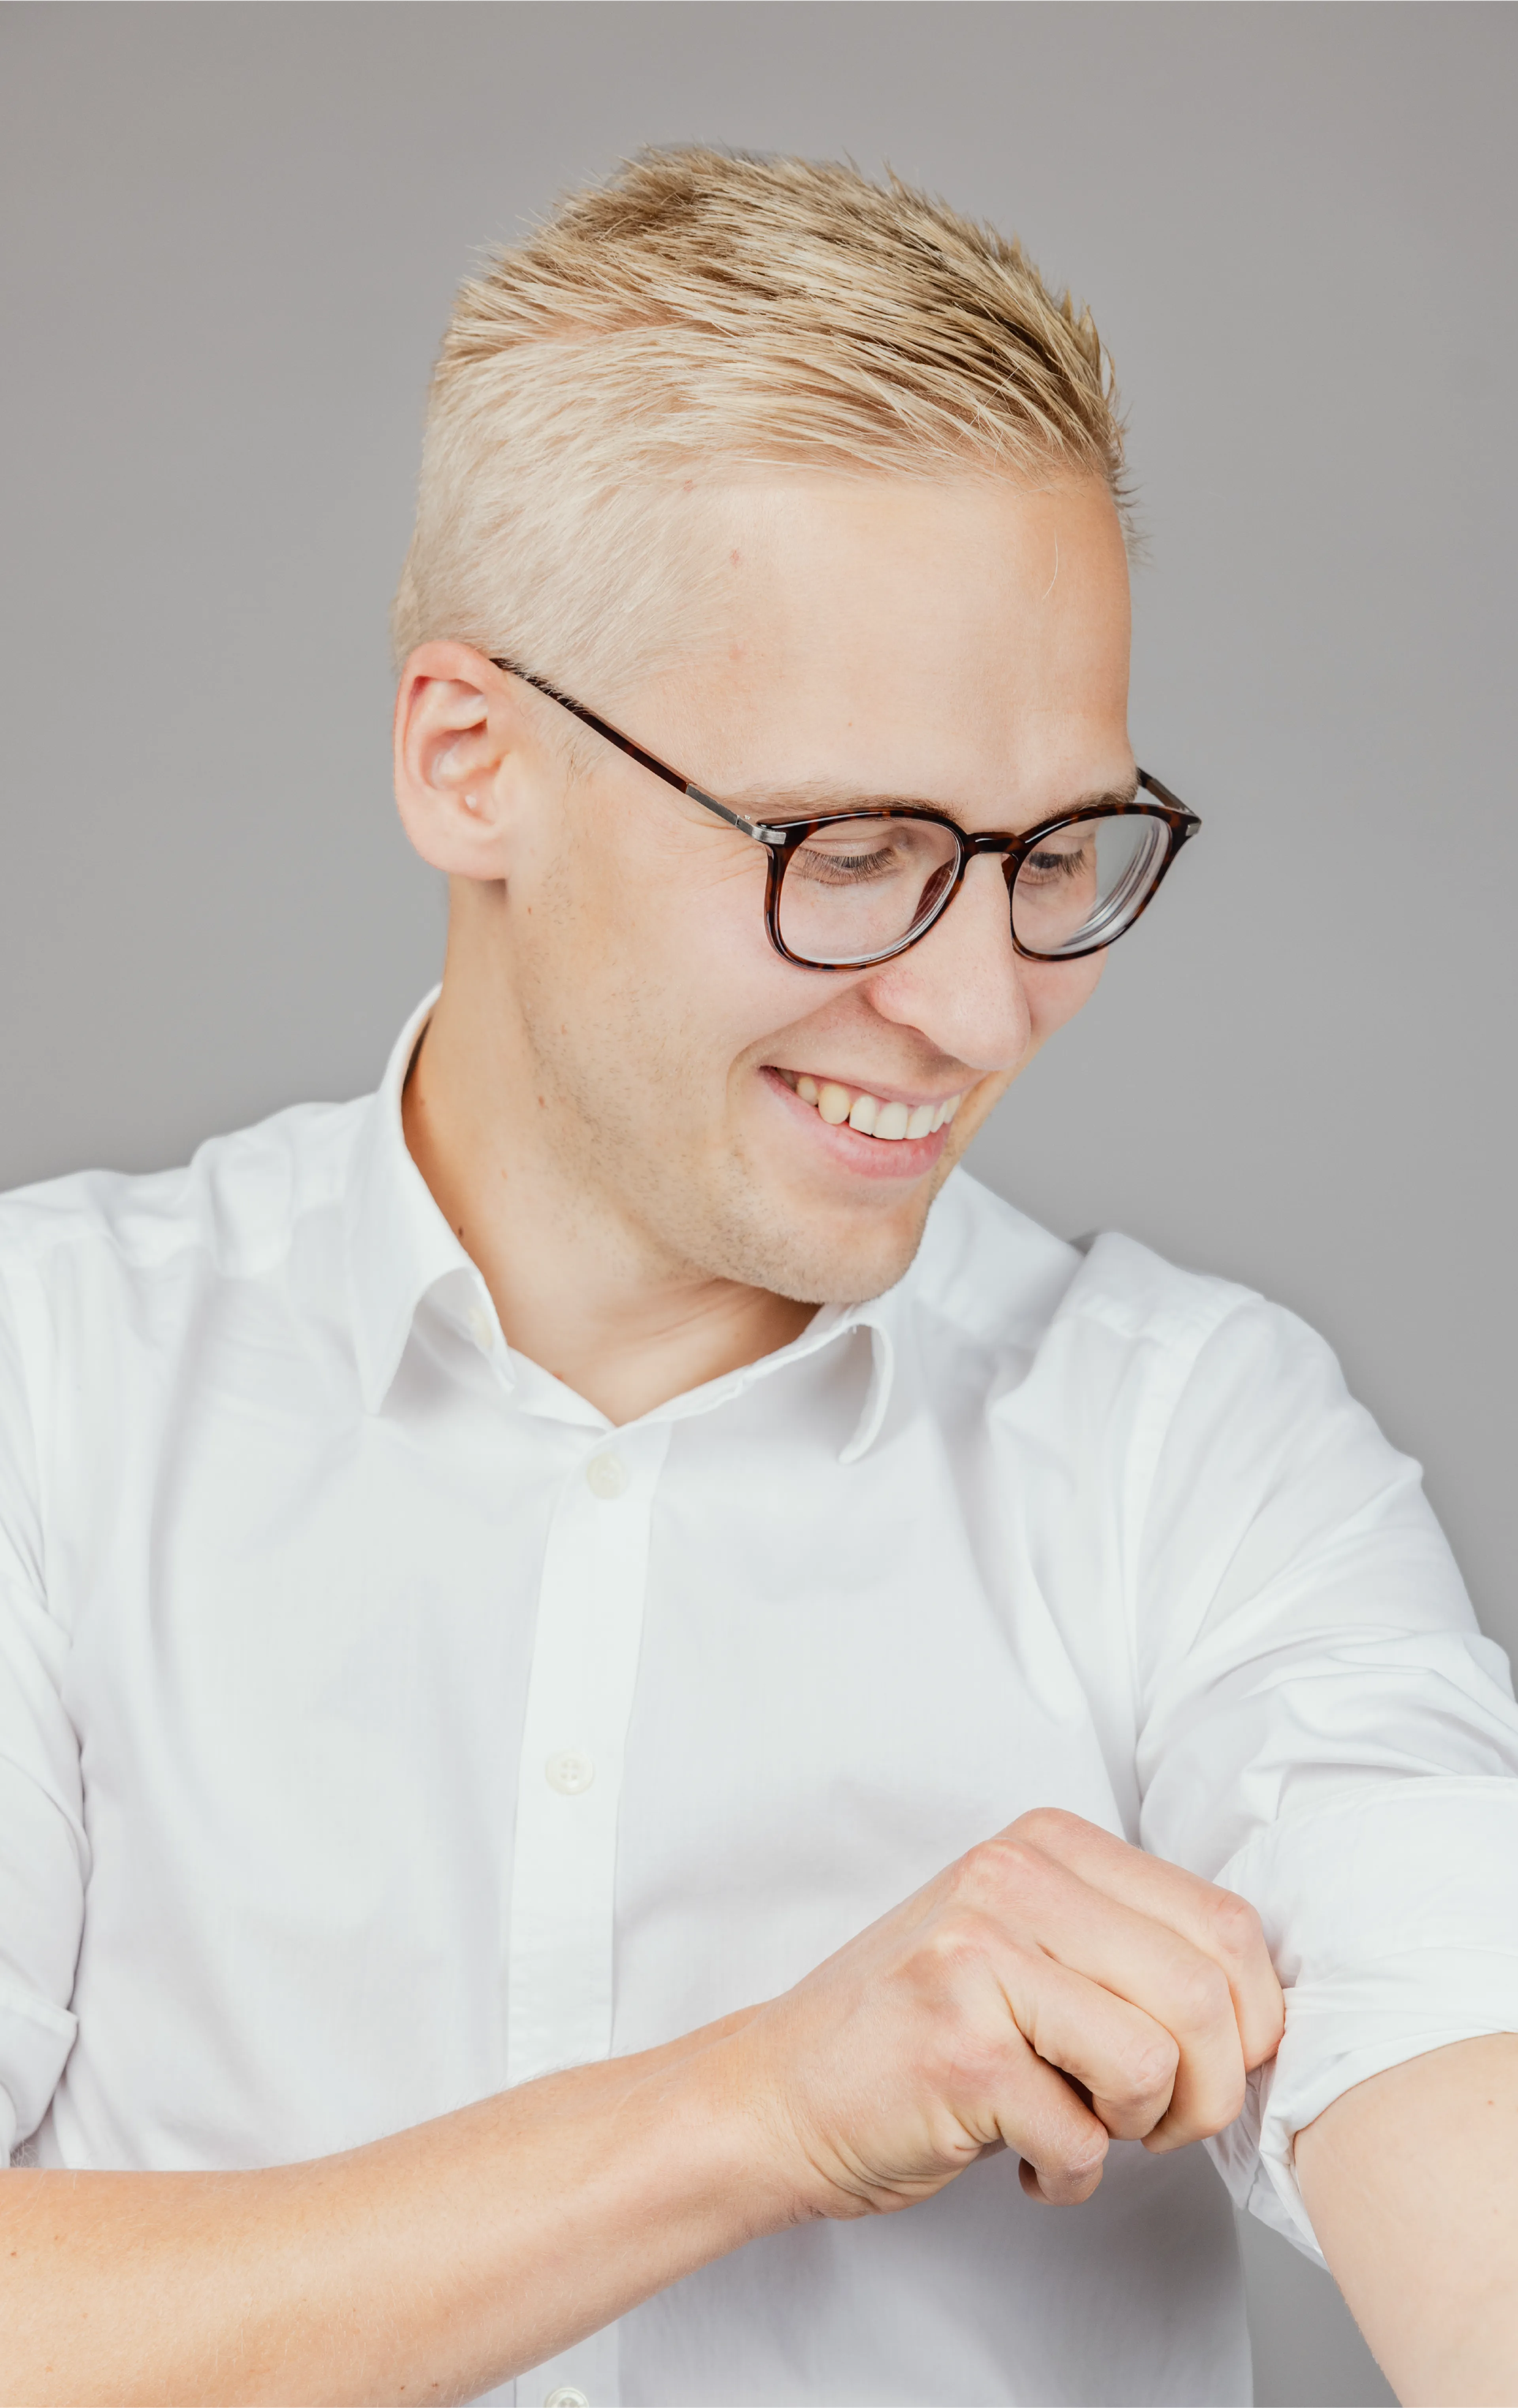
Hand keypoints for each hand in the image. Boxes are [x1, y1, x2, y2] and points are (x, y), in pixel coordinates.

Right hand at [735, 1808, 1284, 2215]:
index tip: (1201, 2068)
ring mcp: (978, 1956)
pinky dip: (1071, 2175)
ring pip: (1156, 2063)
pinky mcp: (957, 2047)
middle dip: (1205, 2091)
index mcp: (1048, 1844)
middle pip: (1206, 1995)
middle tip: (1152, 2122)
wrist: (781, 2091)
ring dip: (1139, 2132)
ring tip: (1083, 2128)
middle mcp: (1013, 1877)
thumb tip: (1264, 2014)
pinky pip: (1082, 2136)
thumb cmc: (925, 2029)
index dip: (1247, 2024)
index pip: (1226, 1924)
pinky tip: (1023, 2158)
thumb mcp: (1034, 1946)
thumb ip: (1133, 1948)